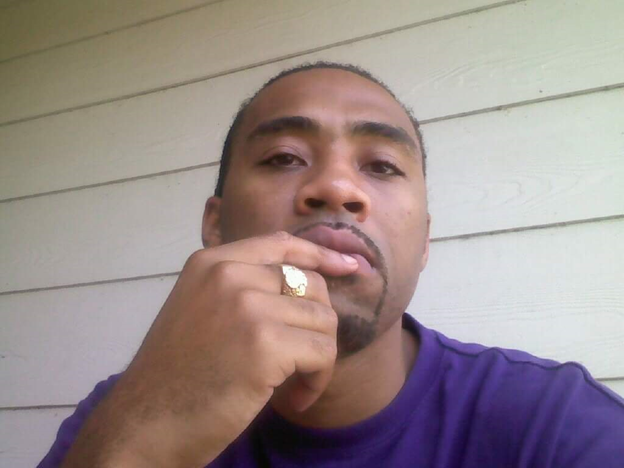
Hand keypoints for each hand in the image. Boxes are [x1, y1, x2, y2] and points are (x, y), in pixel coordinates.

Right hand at [103, 231, 357, 467]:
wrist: (144, 424)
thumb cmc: (175, 375)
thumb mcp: (200, 310)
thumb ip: (242, 288)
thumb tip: (305, 283)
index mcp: (212, 262)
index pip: (282, 244)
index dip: (320, 254)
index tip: (348, 267)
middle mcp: (230, 274)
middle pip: (312, 285)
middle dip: (318, 326)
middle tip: (303, 362)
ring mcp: (247, 306)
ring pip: (323, 320)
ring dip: (318, 359)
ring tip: (294, 387)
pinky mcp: (265, 343)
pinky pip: (322, 353)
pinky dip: (317, 381)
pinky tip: (295, 400)